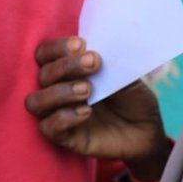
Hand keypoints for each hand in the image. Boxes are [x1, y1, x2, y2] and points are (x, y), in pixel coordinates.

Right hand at [24, 37, 170, 180]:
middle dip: (66, 66)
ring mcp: (59, 113)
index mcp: (69, 70)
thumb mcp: (128, 77)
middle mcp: (58, 89)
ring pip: (35, 101)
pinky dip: (64, 117)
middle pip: (43, 74)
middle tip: (93, 62)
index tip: (81, 44)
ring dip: (59, 92)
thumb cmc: (133, 98)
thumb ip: (111, 64)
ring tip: (88, 90)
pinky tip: (87, 112)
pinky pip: (48, 128)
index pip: (45, 53)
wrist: (147, 130)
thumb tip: (101, 50)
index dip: (57, 47)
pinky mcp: (65, 137)